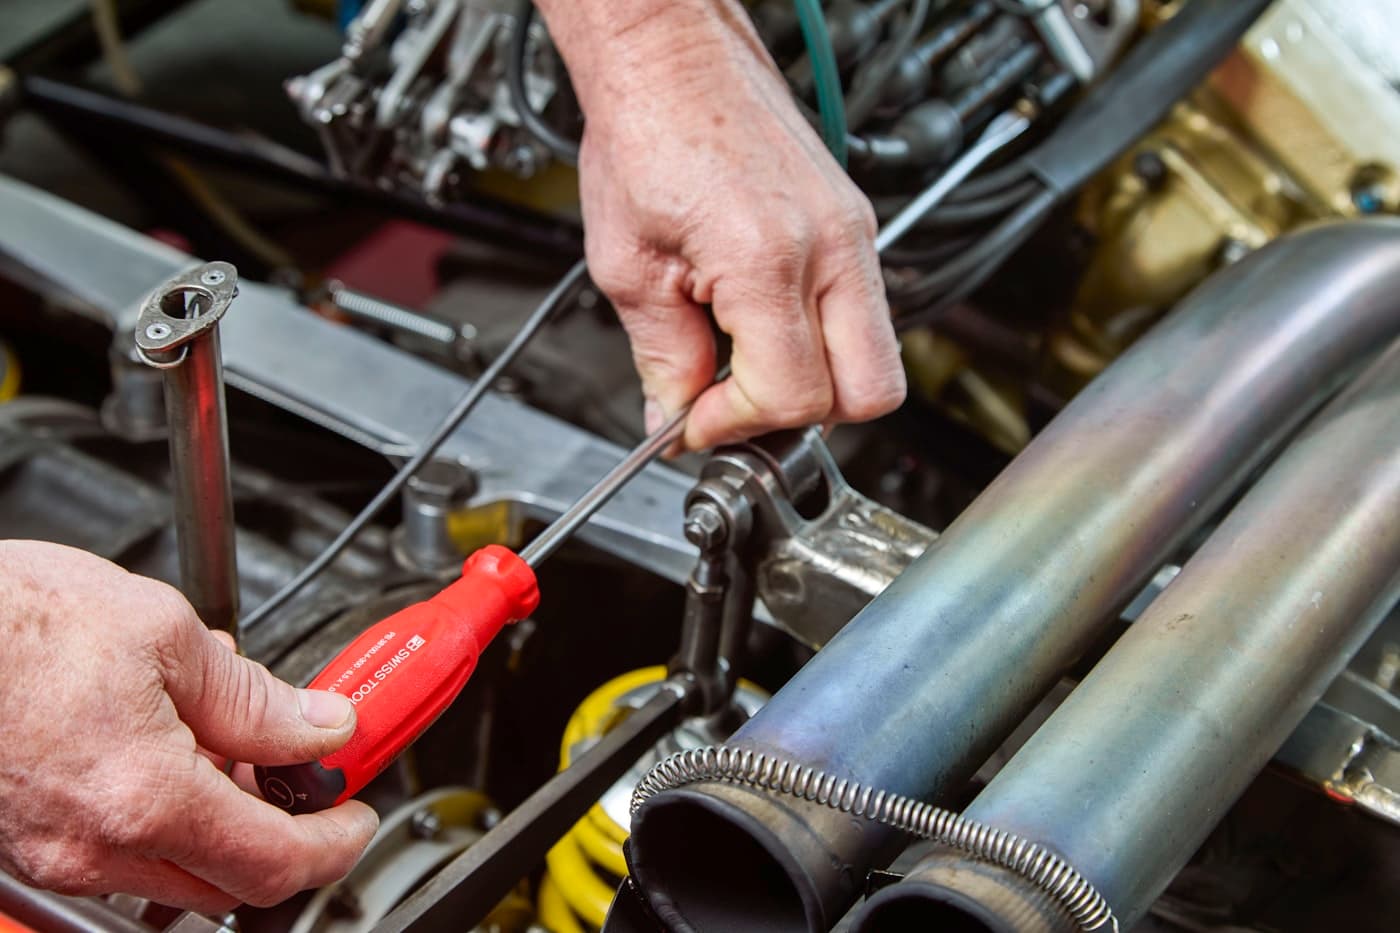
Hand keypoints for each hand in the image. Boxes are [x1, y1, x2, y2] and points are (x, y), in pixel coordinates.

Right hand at [0, 541, 376, 910]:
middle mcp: (95, 846)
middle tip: (305, 778)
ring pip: (173, 873)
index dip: (334, 845)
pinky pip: (119, 854)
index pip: (275, 862)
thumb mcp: (166, 635)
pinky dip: (163, 818)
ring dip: (220, 825)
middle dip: (282, 835)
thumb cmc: (13, 621)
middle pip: (227, 883)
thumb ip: (256, 697)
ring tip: (230, 746)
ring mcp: (55, 855)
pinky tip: (167, 750)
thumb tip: (319, 724)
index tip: (355, 818)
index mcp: (146, 797)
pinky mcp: (27, 844)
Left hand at [538, 0, 905, 449]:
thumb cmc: (646, 134)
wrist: (671, 58)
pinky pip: (862, 315)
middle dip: (799, 418)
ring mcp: (854, 233)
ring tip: (744, 368)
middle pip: (870, 393)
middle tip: (736, 410)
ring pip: (876, 359)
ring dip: (814, 383)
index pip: (793, 394)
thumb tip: (674, 419)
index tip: (695, 422)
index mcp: (768, 256)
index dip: (737, 424)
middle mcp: (831, 245)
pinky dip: (819, 343)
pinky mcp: (855, 224)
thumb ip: (661, 358)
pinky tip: (761, 327)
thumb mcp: (628, 266)